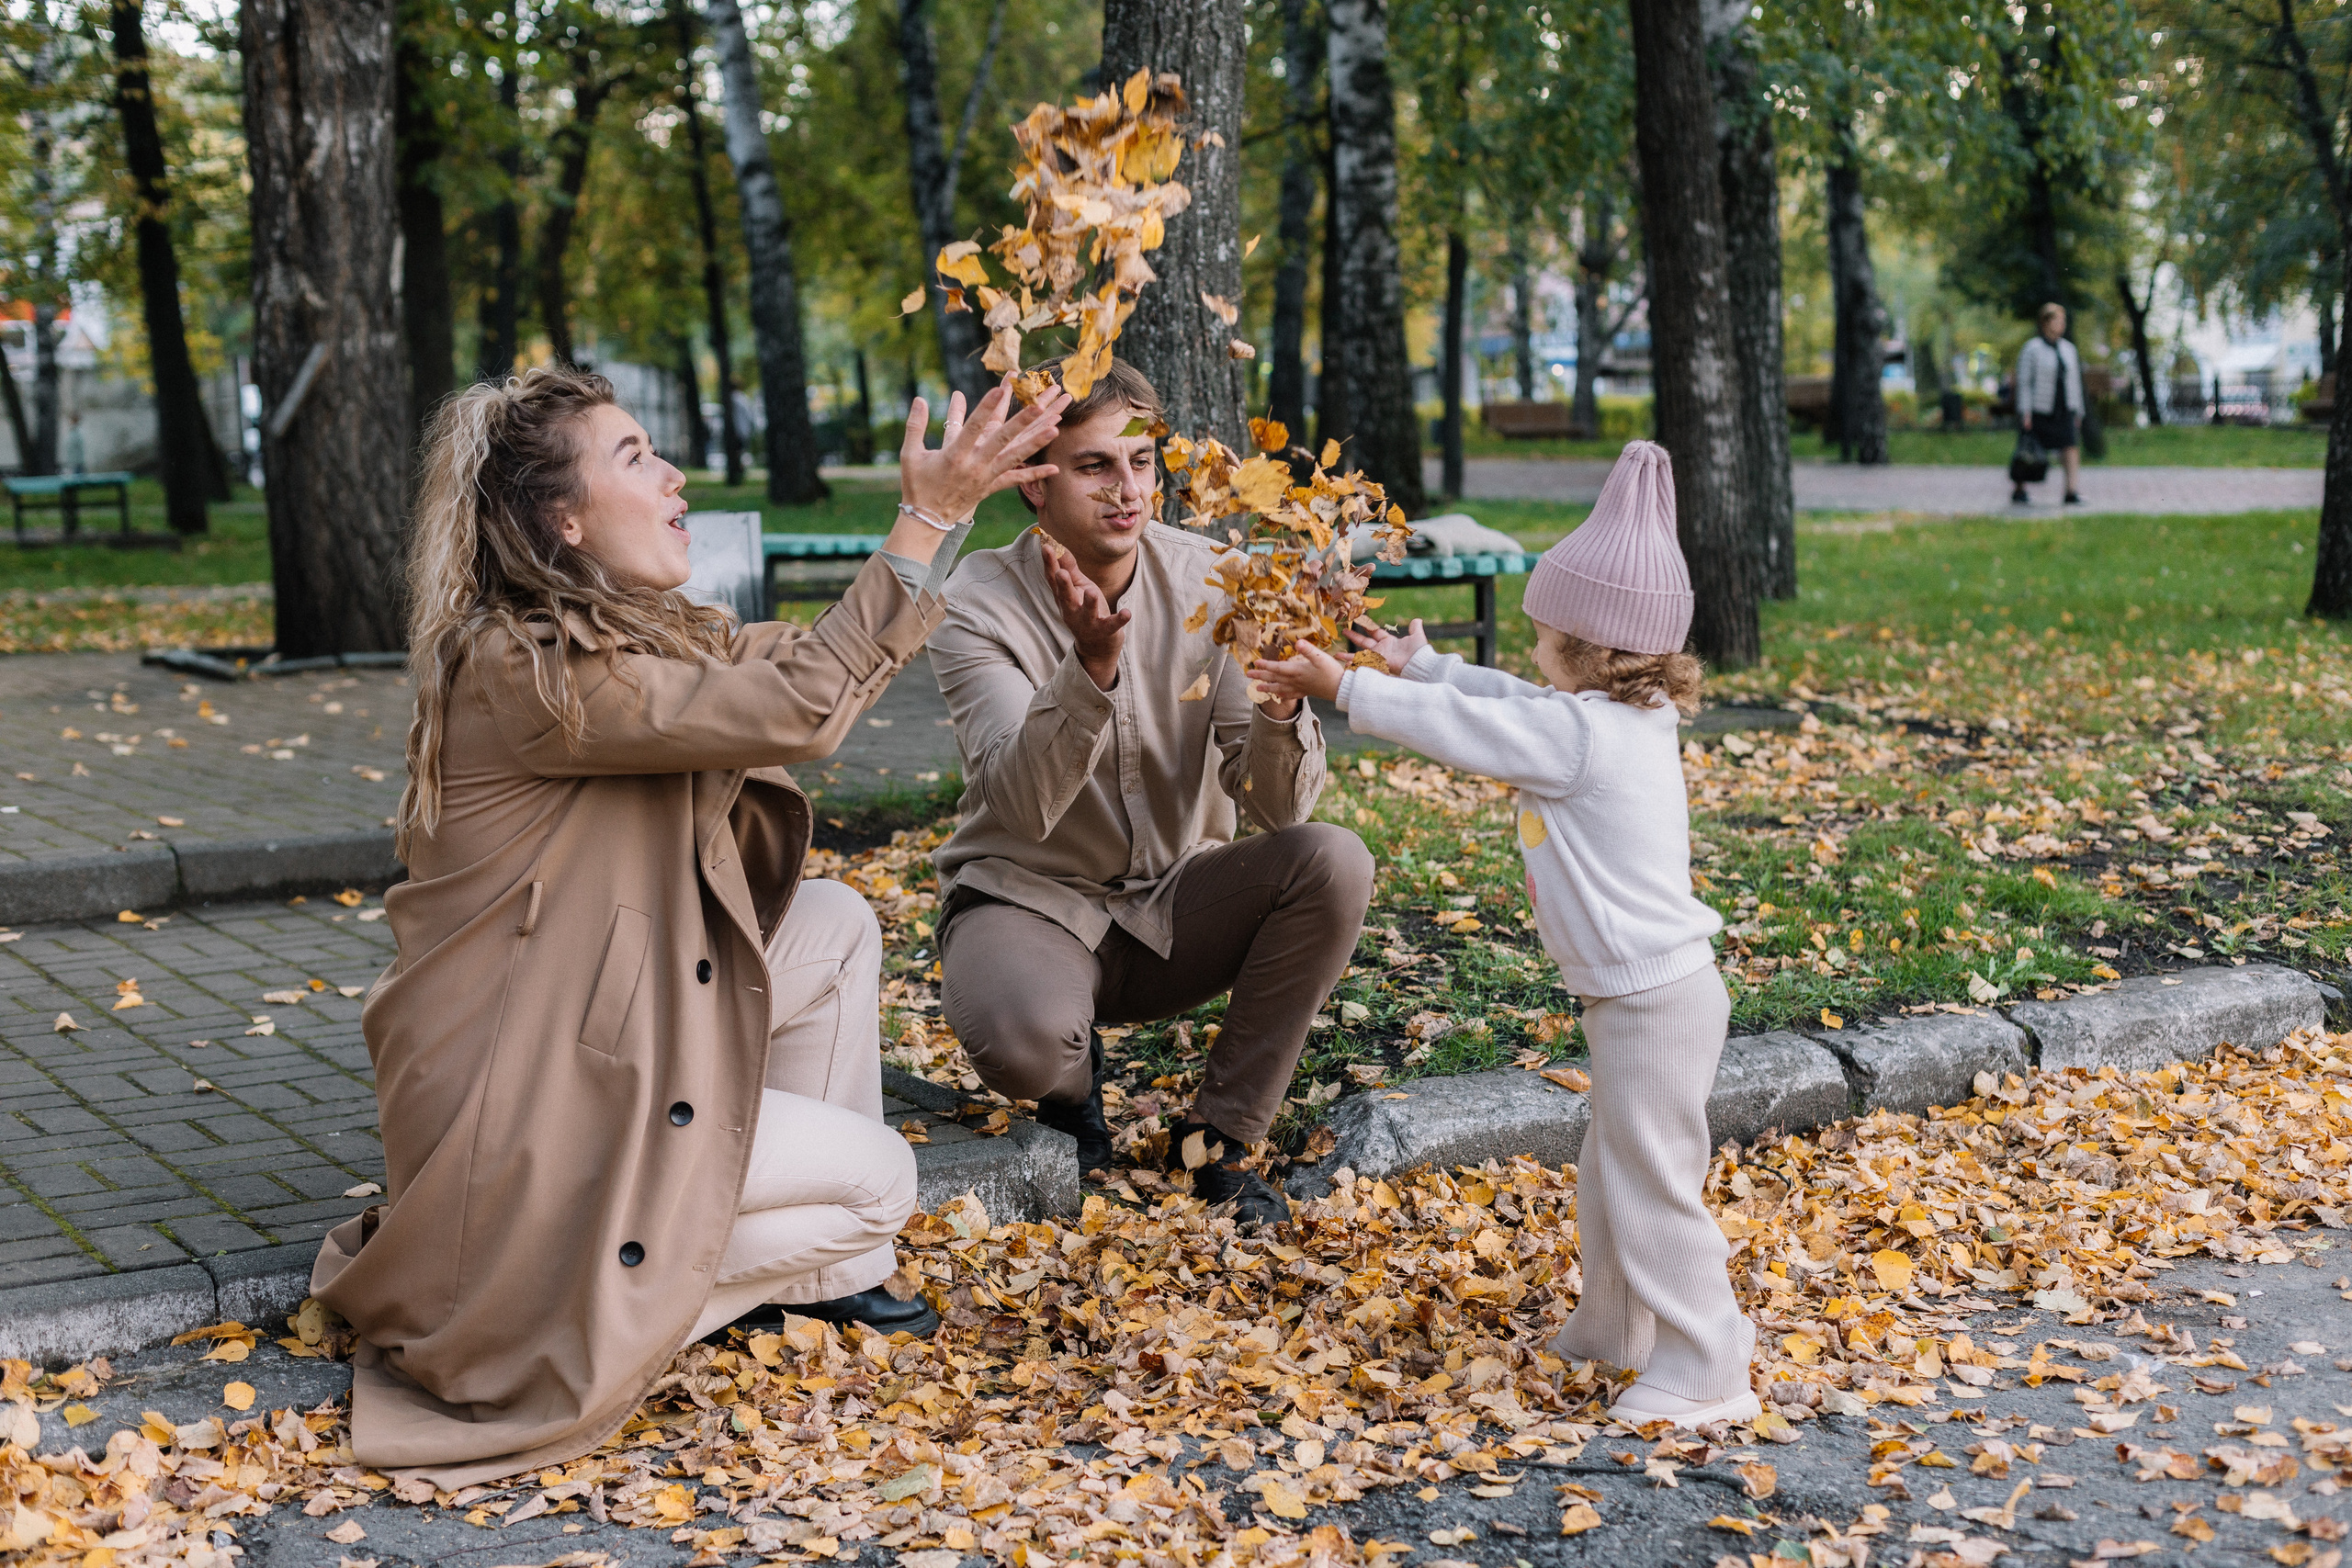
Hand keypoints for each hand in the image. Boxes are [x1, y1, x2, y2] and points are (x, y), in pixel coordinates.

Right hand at [897, 379, 1067, 528]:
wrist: (927, 520)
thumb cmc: (917, 484)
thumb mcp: (911, 454)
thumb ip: (915, 425)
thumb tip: (918, 399)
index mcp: (954, 455)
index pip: (973, 427)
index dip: (986, 406)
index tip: (1000, 388)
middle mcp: (975, 466)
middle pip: (1002, 440)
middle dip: (1022, 421)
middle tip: (1039, 404)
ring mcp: (986, 478)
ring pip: (1015, 458)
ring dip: (1035, 443)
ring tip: (1055, 428)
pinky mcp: (992, 488)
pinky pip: (1016, 481)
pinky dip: (1035, 475)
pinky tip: (1054, 468)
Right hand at [1042, 535, 1130, 689]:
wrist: (1096, 647)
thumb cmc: (1086, 610)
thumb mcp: (1078, 588)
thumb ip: (1070, 569)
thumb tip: (1058, 545)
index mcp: (1065, 598)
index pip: (1054, 579)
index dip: (1049, 563)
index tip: (1046, 546)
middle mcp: (1072, 610)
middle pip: (1065, 597)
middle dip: (1063, 585)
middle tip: (1060, 572)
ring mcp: (1088, 622)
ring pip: (1087, 612)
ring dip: (1089, 603)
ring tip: (1091, 592)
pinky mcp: (1105, 631)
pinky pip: (1112, 625)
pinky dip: (1119, 619)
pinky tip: (1127, 613)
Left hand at [1249, 640, 1345, 705]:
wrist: (1341, 689)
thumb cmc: (1332, 672)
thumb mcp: (1321, 657)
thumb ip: (1308, 650)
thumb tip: (1298, 642)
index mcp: (1297, 671)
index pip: (1277, 667)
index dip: (1265, 665)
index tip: (1254, 662)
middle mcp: (1295, 680)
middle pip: (1275, 678)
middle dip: (1261, 676)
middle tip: (1248, 675)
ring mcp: (1300, 687)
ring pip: (1280, 688)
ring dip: (1268, 687)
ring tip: (1257, 688)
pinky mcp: (1307, 691)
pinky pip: (1291, 694)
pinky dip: (1283, 695)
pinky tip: (1279, 697)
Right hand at [1348, 615, 1427, 674]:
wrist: (1419, 663)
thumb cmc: (1419, 651)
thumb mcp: (1417, 636)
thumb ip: (1415, 628)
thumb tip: (1417, 620)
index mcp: (1389, 642)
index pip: (1375, 633)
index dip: (1367, 627)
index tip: (1359, 620)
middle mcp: (1382, 650)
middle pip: (1364, 642)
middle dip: (1354, 637)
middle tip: (1344, 631)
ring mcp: (1378, 658)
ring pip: (1360, 656)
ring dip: (1348, 656)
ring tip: (1336, 655)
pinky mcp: (1377, 664)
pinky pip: (1363, 664)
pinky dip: (1353, 665)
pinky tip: (1344, 665)